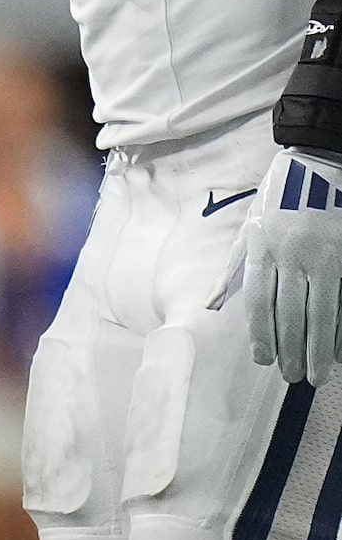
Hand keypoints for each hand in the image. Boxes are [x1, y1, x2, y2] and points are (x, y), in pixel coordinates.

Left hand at [247, 148, 341, 384]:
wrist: (320, 162)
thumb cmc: (279, 198)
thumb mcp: (249, 228)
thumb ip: (232, 270)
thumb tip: (209, 305)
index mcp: (264, 251)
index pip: (259, 303)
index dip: (262, 335)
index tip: (264, 360)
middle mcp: (294, 257)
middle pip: (292, 313)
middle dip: (291, 350)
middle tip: (291, 377)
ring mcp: (326, 256)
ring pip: (322, 310)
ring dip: (318, 347)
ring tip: (316, 374)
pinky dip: (341, 326)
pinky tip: (338, 347)